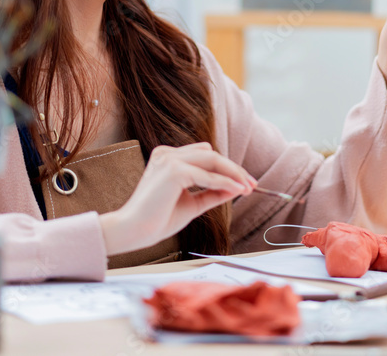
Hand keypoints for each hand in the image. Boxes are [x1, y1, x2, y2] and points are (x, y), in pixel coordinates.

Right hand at [98, 142, 255, 255]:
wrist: (134, 231)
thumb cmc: (157, 220)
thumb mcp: (191, 204)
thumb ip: (212, 194)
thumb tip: (237, 188)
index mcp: (168, 158)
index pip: (205, 156)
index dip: (227, 168)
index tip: (244, 183)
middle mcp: (168, 154)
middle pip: (211, 154)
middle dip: (234, 169)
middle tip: (252, 185)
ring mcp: (169, 159)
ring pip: (212, 159)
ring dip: (233, 173)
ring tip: (248, 187)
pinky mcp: (173, 171)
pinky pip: (206, 175)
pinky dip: (224, 182)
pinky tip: (237, 190)